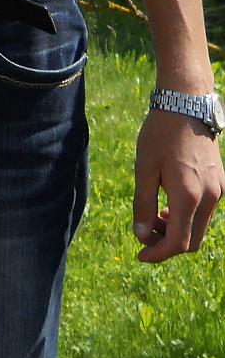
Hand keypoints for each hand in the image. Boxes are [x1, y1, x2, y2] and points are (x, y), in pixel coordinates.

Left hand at [133, 109, 224, 262]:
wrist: (186, 103)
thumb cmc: (160, 133)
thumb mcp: (144, 167)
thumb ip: (142, 204)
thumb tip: (141, 235)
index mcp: (189, 196)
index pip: (178, 243)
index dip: (158, 254)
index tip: (140, 254)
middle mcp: (210, 197)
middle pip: (192, 242)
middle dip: (167, 244)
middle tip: (145, 231)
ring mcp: (219, 190)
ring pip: (200, 228)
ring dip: (178, 230)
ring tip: (155, 214)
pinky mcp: (221, 182)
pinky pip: (206, 212)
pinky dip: (188, 217)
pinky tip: (170, 202)